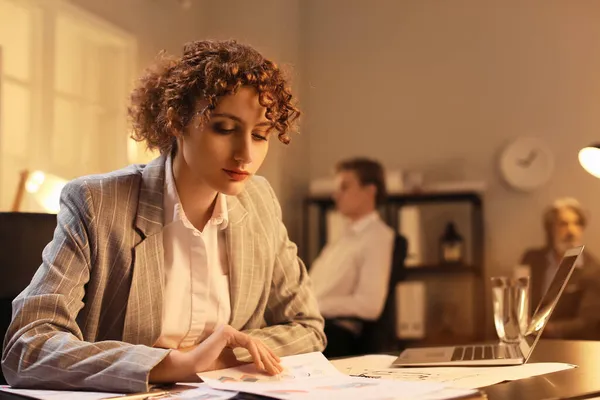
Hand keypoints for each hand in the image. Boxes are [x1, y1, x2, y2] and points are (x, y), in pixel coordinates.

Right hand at [150, 325, 281, 382]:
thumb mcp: (232, 365)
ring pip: (254, 343)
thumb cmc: (208, 368)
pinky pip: (247, 343)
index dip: (266, 355)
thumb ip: (244, 362)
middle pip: (256, 344)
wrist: (192, 368)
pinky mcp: (227, 332)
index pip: (253, 345)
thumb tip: (262, 365)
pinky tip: (260, 365)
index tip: (275, 365)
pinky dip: (255, 354)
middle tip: (278, 368)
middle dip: (269, 357)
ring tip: (271, 369)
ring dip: (264, 357)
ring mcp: (228, 330)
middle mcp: (231, 332)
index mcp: (231, 338)